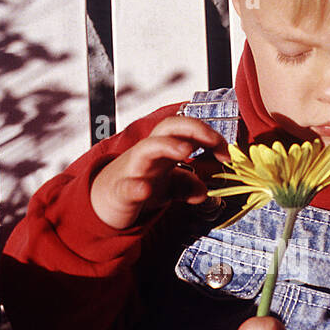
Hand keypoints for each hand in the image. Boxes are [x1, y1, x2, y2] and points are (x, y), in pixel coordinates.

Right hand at [89, 117, 228, 230]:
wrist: (102, 202)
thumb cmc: (137, 183)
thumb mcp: (168, 185)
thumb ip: (187, 185)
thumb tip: (205, 191)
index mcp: (164, 149)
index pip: (187, 130)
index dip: (208, 136)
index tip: (227, 153)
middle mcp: (149, 153)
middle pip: (168, 128)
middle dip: (192, 128)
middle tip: (214, 141)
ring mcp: (134, 169)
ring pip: (147, 149)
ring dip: (167, 146)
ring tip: (185, 152)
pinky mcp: (121, 191)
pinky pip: (127, 186)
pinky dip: (136, 186)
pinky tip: (145, 189)